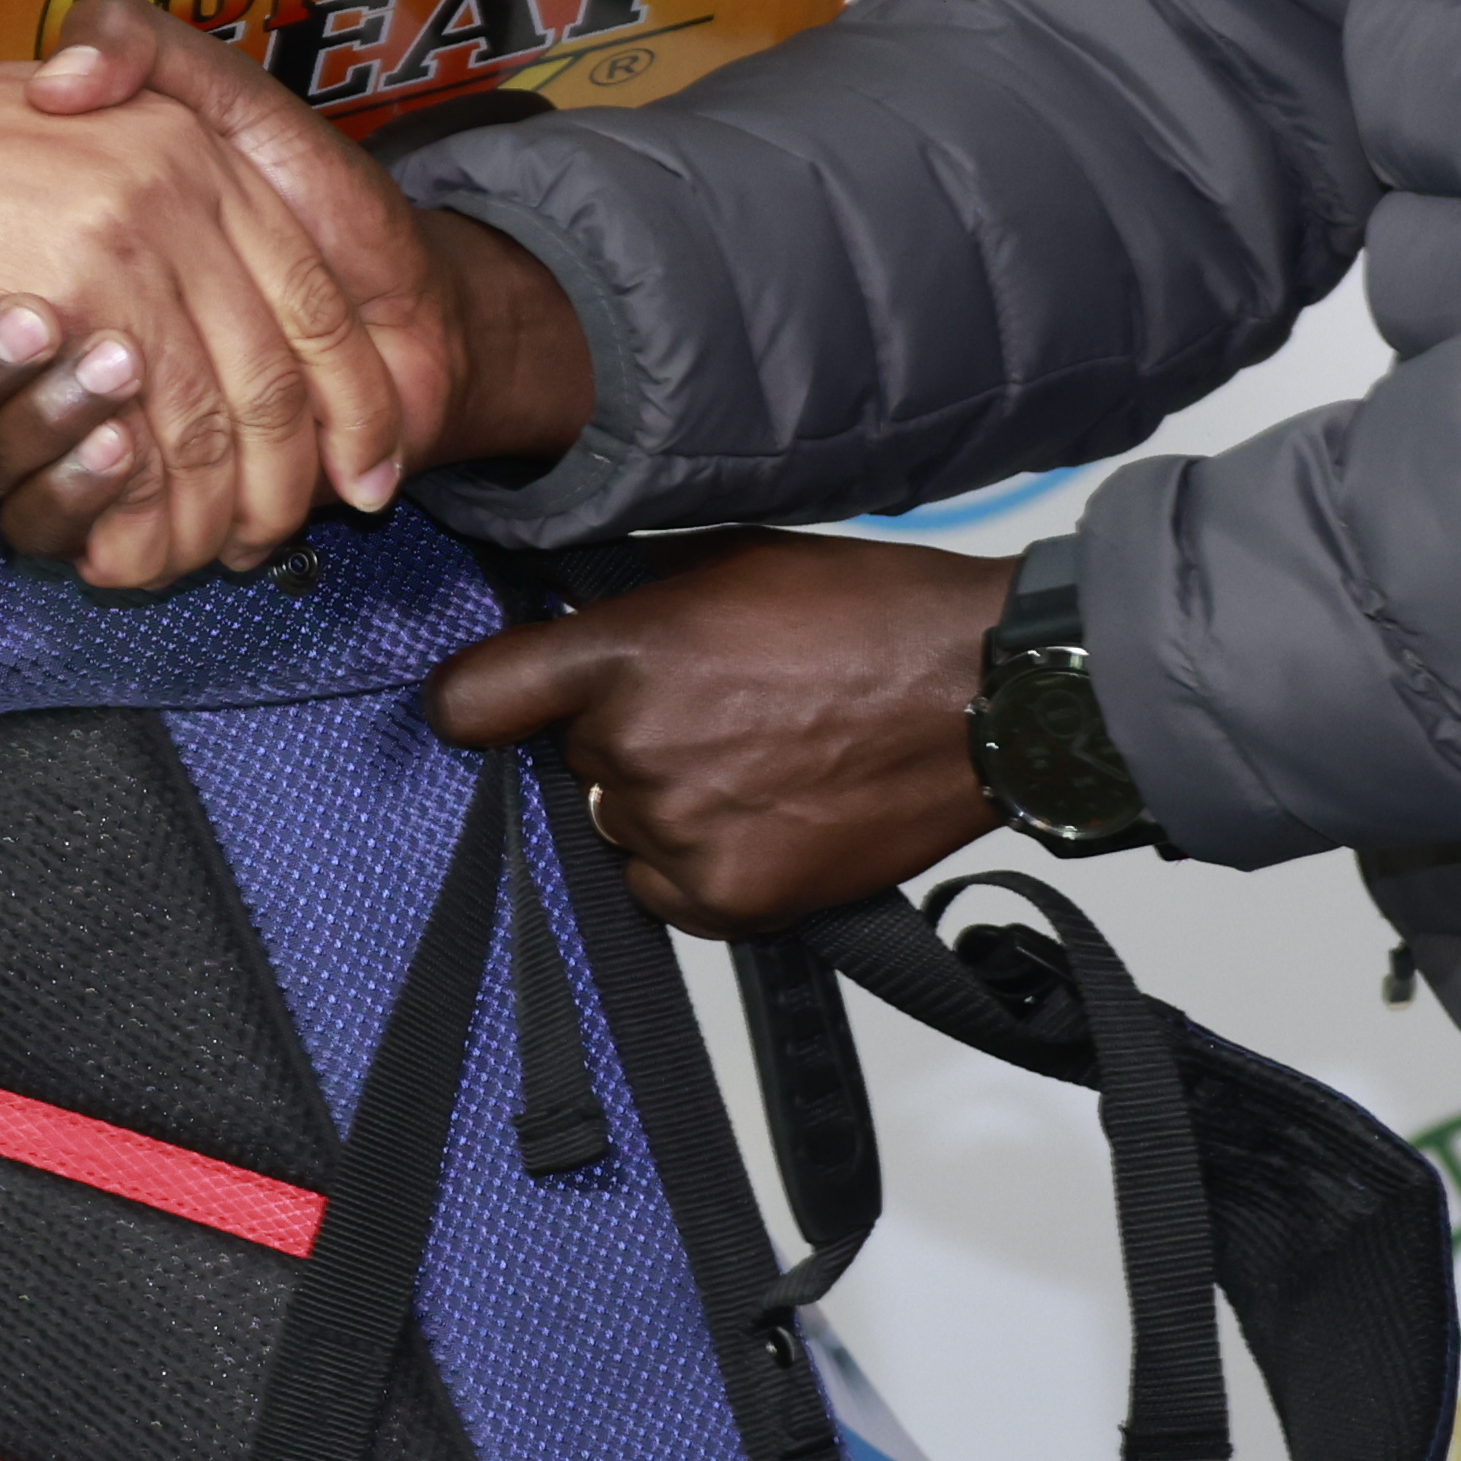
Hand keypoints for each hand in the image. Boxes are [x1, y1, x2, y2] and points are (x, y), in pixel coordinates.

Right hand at [0, 13, 453, 587]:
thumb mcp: (47, 137)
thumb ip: (133, 187)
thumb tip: (195, 300)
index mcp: (192, 144)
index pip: (317, 294)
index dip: (352, 396)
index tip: (369, 467)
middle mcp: (183, 180)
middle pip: (284, 367)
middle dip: (291, 477)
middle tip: (276, 542)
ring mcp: (133, 235)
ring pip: (219, 417)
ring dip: (216, 512)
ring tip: (204, 559)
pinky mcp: (73, 293)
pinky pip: (145, 435)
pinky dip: (152, 512)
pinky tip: (135, 547)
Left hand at [424, 535, 1010, 932]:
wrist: (986, 693)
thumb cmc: (871, 612)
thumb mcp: (727, 561)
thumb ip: (630, 595)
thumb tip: (563, 610)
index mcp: (622, 655)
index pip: (474, 702)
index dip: (479, 703)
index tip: (491, 708)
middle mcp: (636, 750)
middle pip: (573, 762)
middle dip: (622, 737)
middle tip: (716, 708)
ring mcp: (682, 832)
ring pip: (622, 827)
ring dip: (666, 801)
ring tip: (760, 758)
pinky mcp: (731, 899)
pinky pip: (665, 891)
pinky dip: (699, 863)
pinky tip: (768, 811)